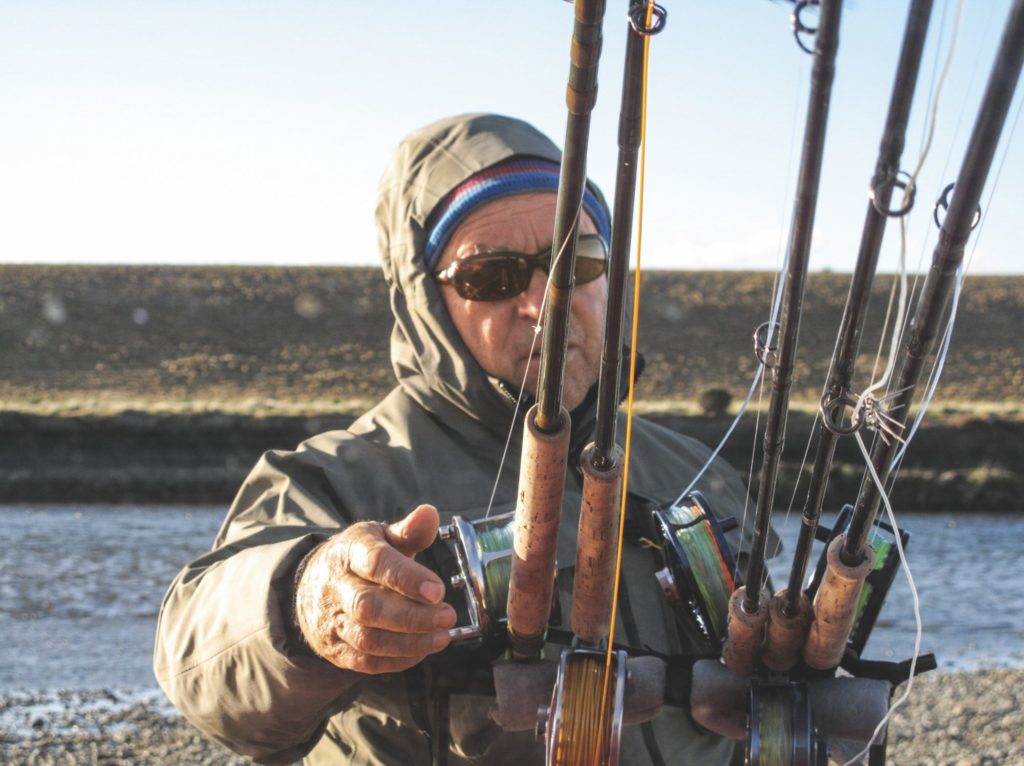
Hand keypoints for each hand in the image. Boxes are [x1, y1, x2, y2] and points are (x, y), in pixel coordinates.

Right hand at [294, 504, 455, 672]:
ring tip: (443, 637)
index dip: (407, 578)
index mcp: (349, 552)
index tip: (438, 590)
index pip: (375, 563)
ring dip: (409, 643)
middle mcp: (334, 586)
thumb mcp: (380, 537)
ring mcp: (331, 620)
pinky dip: (397, 660)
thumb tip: (429, 514)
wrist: (313, 586)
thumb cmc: (360, 559)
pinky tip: (422, 650)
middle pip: (368, 607)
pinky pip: (365, 662)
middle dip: (412, 617)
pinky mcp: (334, 649)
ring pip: (367, 639)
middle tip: (448, 617)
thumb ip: (408, 531)